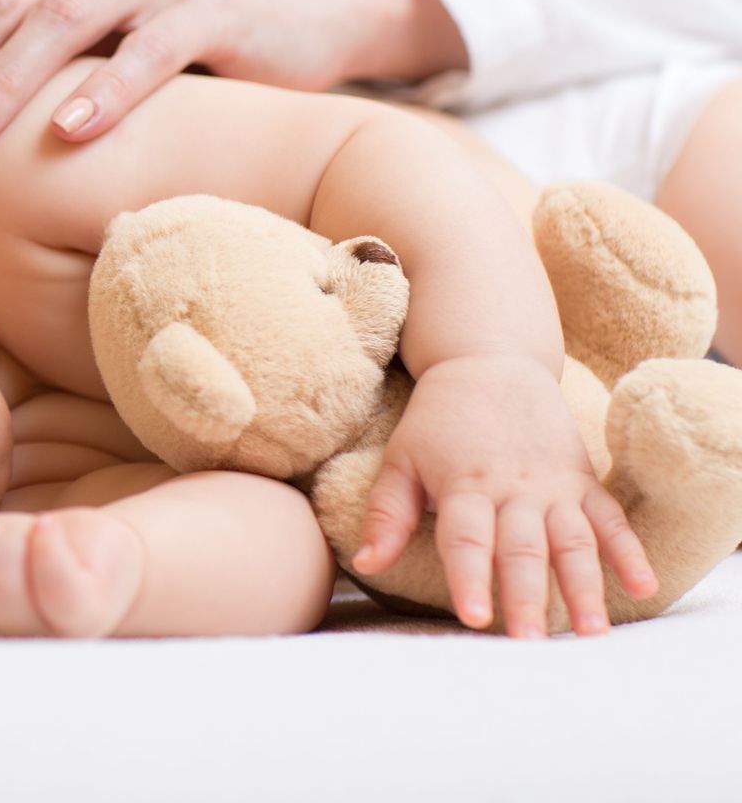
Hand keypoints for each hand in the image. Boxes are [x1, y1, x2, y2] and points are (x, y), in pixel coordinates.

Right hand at [0, 509, 144, 636]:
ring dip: (10, 538)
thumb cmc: (32, 558)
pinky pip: (53, 581)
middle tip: (4, 541)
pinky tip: (48, 529)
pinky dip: (45, 543)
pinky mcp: (86, 616)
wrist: (105, 561)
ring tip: (33, 540)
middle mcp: (0, 651)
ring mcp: (45, 639)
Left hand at [351, 357, 658, 637]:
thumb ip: (387, 514)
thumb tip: (365, 564)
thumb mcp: (401, 460)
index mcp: (464, 485)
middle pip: (522, 549)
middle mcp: (513, 489)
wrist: (489, 363)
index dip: (470, 578)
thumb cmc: (437, 421)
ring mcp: (553, 486)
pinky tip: (643, 586)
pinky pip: (610, 518)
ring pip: (573, 541)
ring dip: (584, 587)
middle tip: (531, 644)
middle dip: (527, 597)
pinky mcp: (582, 480)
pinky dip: (628, 551)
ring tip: (592, 632)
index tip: (475, 619)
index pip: (466, 539)